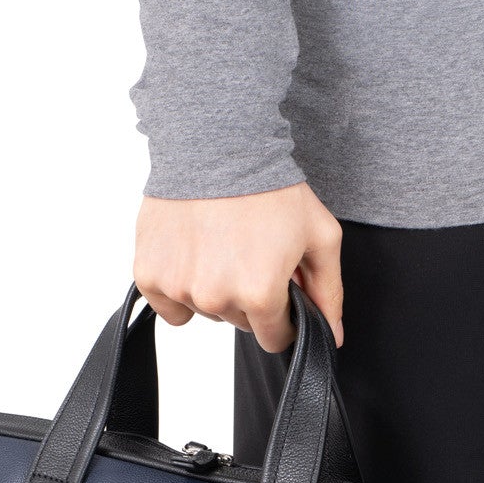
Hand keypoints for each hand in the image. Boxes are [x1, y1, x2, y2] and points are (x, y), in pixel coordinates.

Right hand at [134, 182, 343, 352]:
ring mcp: (179, 287)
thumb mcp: (319, 236)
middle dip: (250, 297)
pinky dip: (180, 286)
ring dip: (216, 290)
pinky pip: (168, 306)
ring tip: (222, 245)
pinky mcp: (149, 274)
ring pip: (206, 312)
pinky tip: (194, 252)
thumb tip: (333, 336)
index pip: (274, 338)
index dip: (283, 317)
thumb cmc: (272, 187)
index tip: (280, 291)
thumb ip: (329, 292)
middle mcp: (217, 297)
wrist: (218, 144)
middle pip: (240, 323)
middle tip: (251, 254)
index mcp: (260, 294)